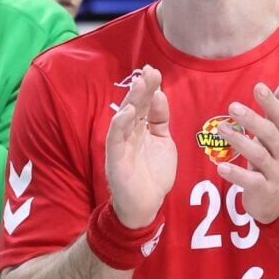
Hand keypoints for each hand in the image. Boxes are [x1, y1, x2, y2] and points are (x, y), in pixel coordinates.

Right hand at [105, 66, 176, 228]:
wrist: (146, 206)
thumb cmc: (154, 175)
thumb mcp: (163, 142)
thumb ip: (161, 120)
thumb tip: (159, 95)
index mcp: (141, 128)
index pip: (145, 104)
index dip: (149, 88)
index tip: (154, 71)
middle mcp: (129, 133)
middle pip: (135, 106)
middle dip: (142, 89)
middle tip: (149, 72)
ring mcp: (121, 144)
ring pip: (124, 118)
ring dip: (132, 101)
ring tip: (139, 85)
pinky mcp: (115, 158)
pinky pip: (115, 138)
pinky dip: (120, 124)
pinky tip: (127, 111)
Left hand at [213, 77, 278, 222]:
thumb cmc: (277, 159)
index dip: (271, 101)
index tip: (258, 86)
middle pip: (269, 134)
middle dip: (252, 120)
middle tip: (232, 107)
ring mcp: (275, 172)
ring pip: (259, 155)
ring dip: (240, 141)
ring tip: (221, 129)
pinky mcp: (264, 189)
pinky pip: (250, 181)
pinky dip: (236, 174)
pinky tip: (220, 166)